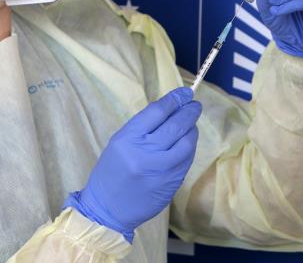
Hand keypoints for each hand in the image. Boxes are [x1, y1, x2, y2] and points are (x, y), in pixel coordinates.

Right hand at [64, 87, 200, 241]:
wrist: (108, 209)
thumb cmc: (112, 171)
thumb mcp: (119, 142)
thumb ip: (143, 127)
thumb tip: (170, 109)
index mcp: (128, 138)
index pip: (158, 111)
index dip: (175, 99)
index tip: (185, 93)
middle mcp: (145, 152)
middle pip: (175, 125)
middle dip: (189, 112)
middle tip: (194, 105)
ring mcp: (161, 169)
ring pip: (186, 142)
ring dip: (192, 129)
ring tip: (191, 123)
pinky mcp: (172, 183)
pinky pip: (187, 159)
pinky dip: (190, 147)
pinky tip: (187, 142)